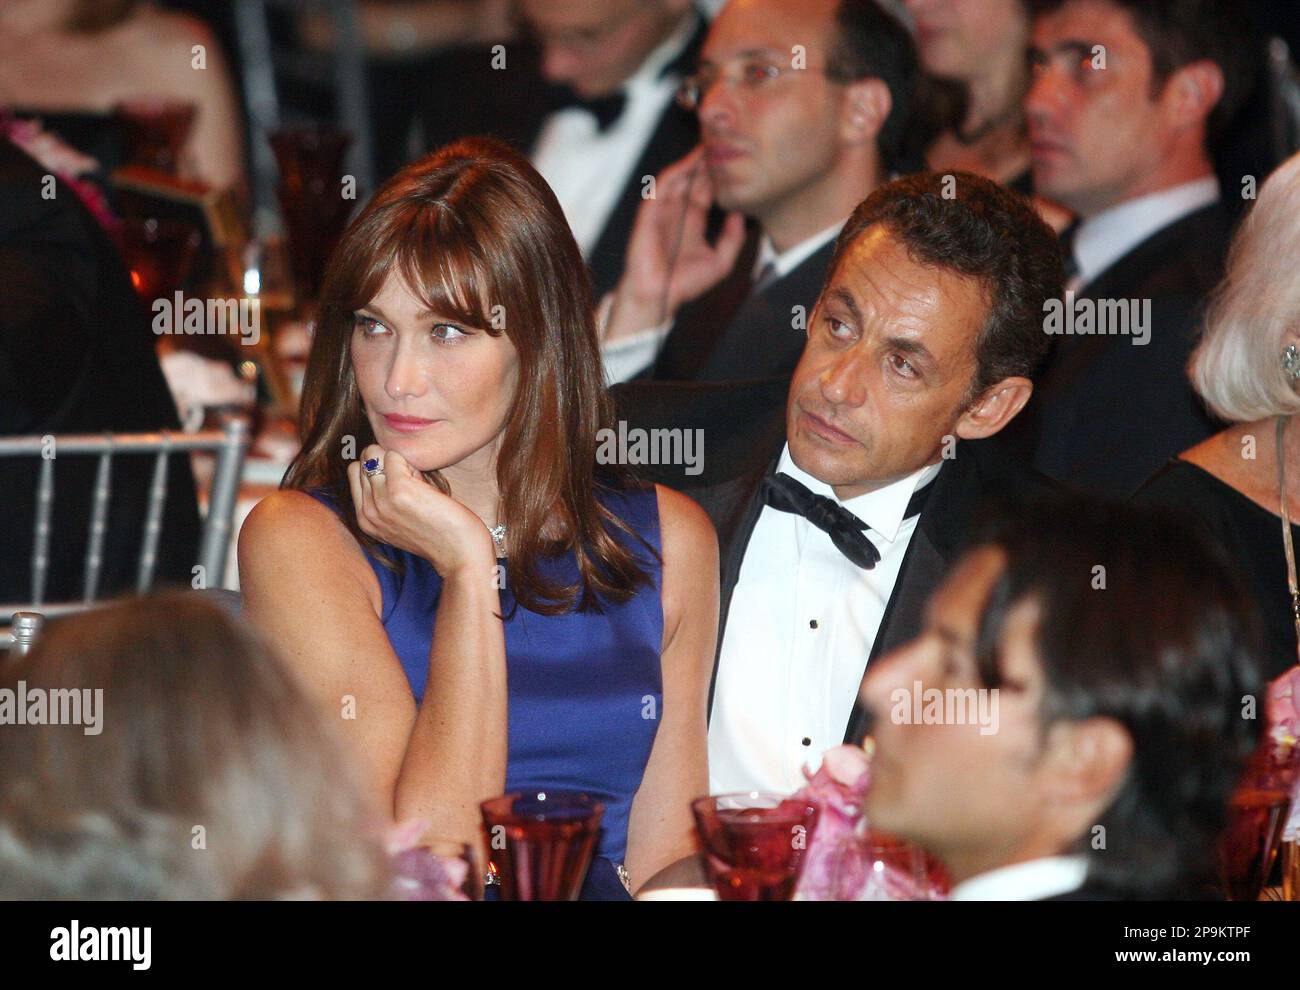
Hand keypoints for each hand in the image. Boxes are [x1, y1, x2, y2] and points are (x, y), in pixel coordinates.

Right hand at [347, 445, 495, 576]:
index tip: (403, 483)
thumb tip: (384, 466)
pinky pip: (394, 456)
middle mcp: (367, 511)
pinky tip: (426, 484)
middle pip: (363, 461)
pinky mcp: (399, 490)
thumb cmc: (440, 535)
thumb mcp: (401, 523)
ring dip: (399, 462)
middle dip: (386, 462)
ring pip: (374, 454)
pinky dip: (412, 462)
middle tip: (412, 482)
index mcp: (365, 519)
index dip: (380, 469)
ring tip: (419, 484)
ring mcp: (381, 501)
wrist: (460, 554)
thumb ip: (386, 502)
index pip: (355, 472)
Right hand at [604, 147, 745, 342]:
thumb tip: (740, 216)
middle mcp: (677, 213)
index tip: (734, 160)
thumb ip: (733, 239)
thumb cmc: (684, 284)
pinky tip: (688, 164)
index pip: (705, 191)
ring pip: (677, 179)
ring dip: (690, 163)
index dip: (717, 176)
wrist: (658, 297)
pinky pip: (660, 188)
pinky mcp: (649, 214)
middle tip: (722, 143)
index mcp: (692, 222)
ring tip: (707, 147)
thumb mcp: (720, 262)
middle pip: (692, 180)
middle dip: (705, 163)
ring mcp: (662, 212)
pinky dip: (674, 174)